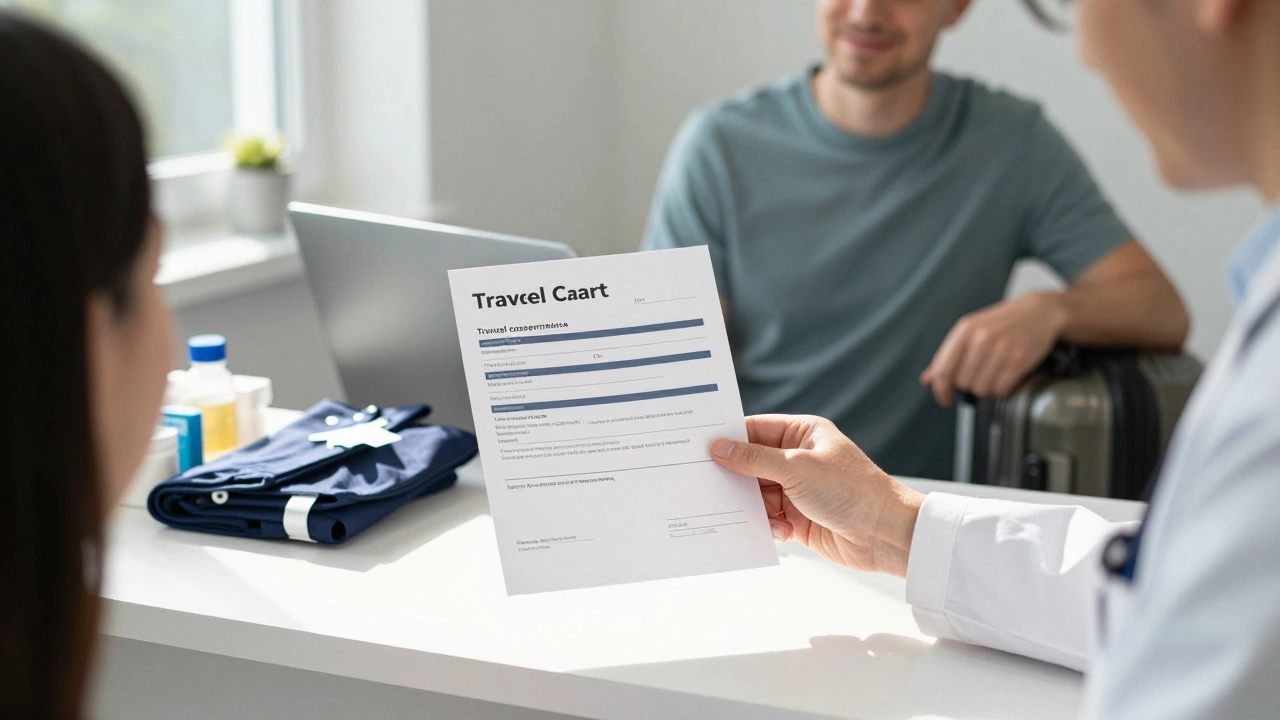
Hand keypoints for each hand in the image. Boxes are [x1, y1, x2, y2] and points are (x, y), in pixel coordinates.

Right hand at [710, 415, 923, 577]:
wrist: (886, 535)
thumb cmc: (852, 491)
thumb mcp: (798, 468)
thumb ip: (755, 459)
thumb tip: (719, 447)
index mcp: (802, 434)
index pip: (755, 429)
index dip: (728, 437)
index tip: (699, 446)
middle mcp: (798, 459)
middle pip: (750, 463)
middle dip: (733, 475)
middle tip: (704, 482)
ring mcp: (797, 489)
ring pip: (756, 494)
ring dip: (749, 505)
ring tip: (740, 513)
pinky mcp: (798, 518)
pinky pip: (767, 518)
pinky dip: (765, 525)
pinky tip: (776, 531)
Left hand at [920, 292, 1066, 406]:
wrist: (1039, 312)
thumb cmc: (1002, 323)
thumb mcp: (970, 331)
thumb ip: (947, 355)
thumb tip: (928, 379)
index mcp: (965, 330)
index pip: (944, 370)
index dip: (941, 390)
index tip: (944, 398)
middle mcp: (981, 339)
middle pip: (963, 383)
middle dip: (969, 385)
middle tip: (979, 374)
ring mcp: (1001, 350)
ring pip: (981, 389)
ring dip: (986, 387)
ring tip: (994, 372)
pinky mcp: (1019, 361)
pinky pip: (1001, 390)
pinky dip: (1002, 388)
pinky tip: (1005, 375)